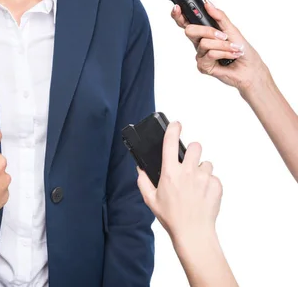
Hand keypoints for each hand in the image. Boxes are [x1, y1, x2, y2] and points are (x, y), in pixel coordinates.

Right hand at [136, 122, 222, 244]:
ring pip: (207, 162)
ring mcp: (204, 178)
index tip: (176, 124)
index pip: (171, 142)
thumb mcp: (151, 200)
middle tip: (189, 162)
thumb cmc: (172, 218)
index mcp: (170, 173)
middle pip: (196, 146)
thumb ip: (143, 181)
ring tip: (196, 184)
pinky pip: (214, 177)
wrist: (193, 233)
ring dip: (202, 169)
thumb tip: (140, 170)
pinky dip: (210, 183)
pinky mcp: (216, 186)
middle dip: (192, 150)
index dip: (174, 129)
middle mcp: (188, 172)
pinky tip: (203, 194)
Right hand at [171, 0, 269, 93]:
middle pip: (190, 31)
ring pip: (204, 43)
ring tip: (234, 48)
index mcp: (204, 32)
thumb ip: (218, 16)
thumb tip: (207, 3)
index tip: (177, 8)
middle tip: (222, 35)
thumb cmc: (242, 49)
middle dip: (207, 30)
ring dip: (223, 45)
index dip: (178, 15)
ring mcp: (200, 55)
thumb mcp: (231, 28)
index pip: (186, 22)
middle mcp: (199, 43)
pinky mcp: (203, 66)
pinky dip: (224, 53)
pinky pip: (209, 54)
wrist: (250, 68)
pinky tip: (231, 55)